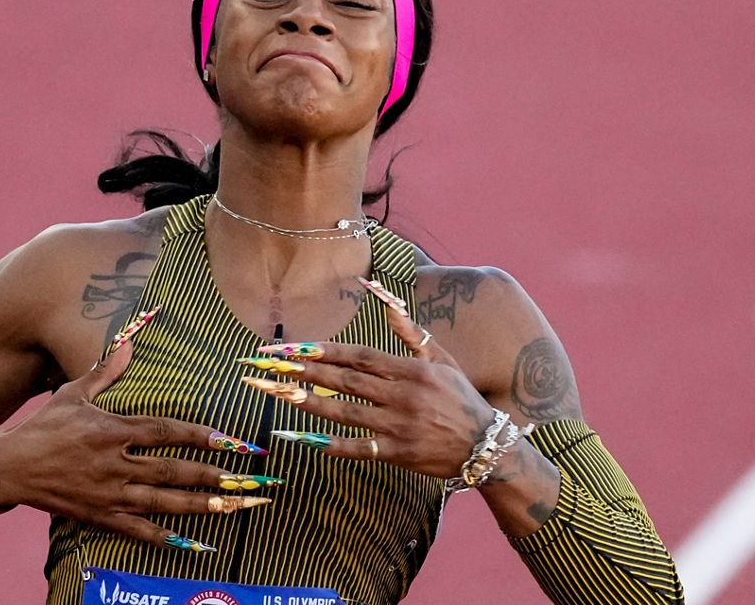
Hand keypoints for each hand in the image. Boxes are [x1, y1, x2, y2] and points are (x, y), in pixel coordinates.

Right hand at [0, 336, 274, 550]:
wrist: (10, 467)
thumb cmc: (44, 426)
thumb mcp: (74, 393)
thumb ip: (106, 371)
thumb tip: (129, 341)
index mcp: (112, 431)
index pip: (165, 433)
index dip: (200, 436)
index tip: (230, 440)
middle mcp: (114, 464)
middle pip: (171, 472)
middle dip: (211, 477)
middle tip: (244, 480)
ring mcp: (107, 494)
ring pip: (160, 503)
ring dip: (197, 506)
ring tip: (229, 508)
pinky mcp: (98, 515)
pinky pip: (135, 529)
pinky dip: (162, 536)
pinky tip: (188, 541)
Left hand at [244, 305, 495, 478]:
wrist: (486, 445)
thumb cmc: (461, 398)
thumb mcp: (443, 359)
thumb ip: (411, 332)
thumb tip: (387, 302)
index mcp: (411, 370)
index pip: (359, 356)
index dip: (325, 350)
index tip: (293, 345)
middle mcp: (402, 396)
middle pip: (345, 380)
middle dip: (304, 370)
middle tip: (268, 364)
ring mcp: (398, 426)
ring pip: (345, 412)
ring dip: (308, 402)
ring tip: (276, 392)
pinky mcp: (398, 454)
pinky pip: (358, 448)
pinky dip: (330, 444)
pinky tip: (301, 437)